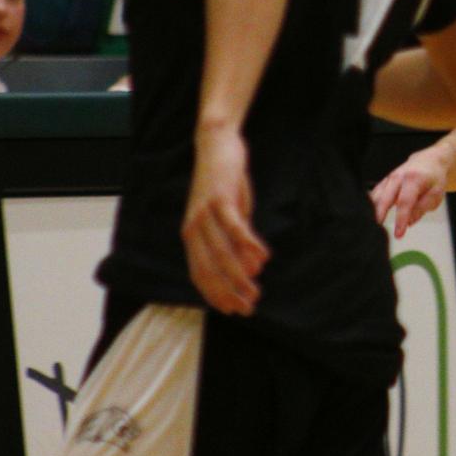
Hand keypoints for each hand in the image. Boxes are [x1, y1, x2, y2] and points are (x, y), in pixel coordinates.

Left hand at [182, 124, 270, 314]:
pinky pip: (235, 228)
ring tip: (257, 289)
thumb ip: (235, 241)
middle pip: (210, 269)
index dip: (216, 295)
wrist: (216, 145)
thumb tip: (252, 267)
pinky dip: (249, 245)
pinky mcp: (220, 199)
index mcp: (191, 235)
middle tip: (248, 308)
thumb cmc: (223, 183)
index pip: (200, 274)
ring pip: (222, 253)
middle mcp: (193, 228)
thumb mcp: (230, 216)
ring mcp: (205, 214)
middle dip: (229, 292)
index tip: (233, 310)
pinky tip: (264, 258)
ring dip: (240, 274)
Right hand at [370, 145, 449, 238]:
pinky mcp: (385, 181)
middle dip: (380, 215)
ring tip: (370, 226)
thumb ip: (422, 208)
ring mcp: (389, 178)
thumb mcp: (436, 194)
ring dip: (372, 211)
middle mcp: (398, 176)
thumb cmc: (434, 178)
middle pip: (385, 198)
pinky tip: (369, 216)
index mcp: (413, 179)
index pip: (404, 202)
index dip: (400, 220)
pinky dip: (371, 205)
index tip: (398, 234)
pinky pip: (375, 193)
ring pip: (376, 195)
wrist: (429, 161)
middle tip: (376, 231)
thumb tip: (409, 222)